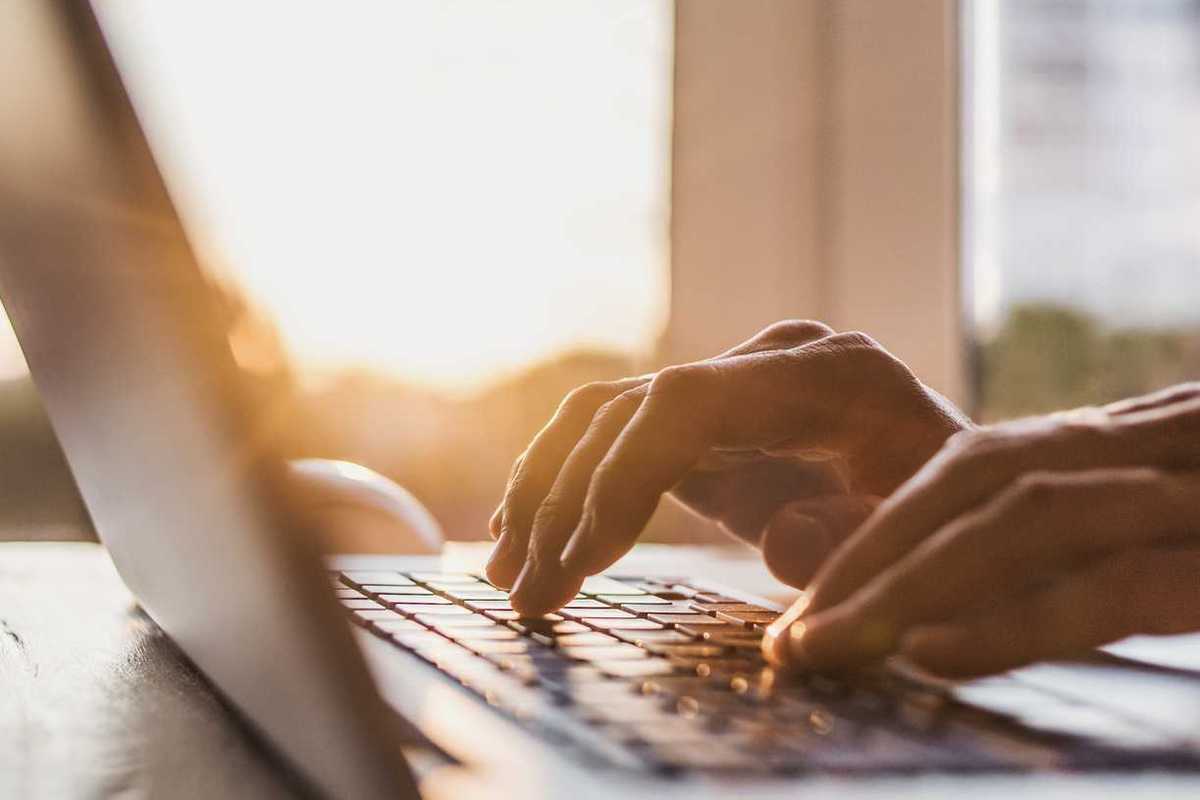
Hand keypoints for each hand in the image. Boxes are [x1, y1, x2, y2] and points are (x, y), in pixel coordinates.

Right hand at [485, 320, 968, 615]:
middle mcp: (771, 361)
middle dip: (564, 504)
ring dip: (547, 493)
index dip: (618, 480)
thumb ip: (857, 539)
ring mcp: (738, 382)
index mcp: (827, 377)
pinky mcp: (716, 416)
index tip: (580, 563)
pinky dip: (570, 484)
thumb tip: (777, 541)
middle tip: (526, 595)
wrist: (975, 489)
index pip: (684, 405)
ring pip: (607, 416)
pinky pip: (621, 436)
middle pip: (630, 410)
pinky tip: (531, 534)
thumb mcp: (923, 539)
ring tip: (508, 574)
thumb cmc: (956, 520)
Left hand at [764, 383, 1199, 677]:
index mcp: (1127, 444)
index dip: (877, 532)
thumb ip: (1051, 553)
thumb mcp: (1149, 531)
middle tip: (790, 642)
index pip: (975, 468)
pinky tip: (929, 653)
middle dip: (867, 558)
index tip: (806, 611)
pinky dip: (1013, 619)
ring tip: (823, 646)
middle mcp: (1151, 447)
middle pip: (978, 480)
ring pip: (1024, 516)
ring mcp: (1193, 490)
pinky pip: (1115, 585)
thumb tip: (897, 581)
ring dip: (907, 584)